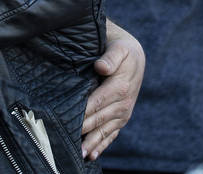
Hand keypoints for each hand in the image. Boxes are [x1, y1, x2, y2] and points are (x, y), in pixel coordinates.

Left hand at [82, 20, 144, 160]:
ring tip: (80, 154)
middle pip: (99, 119)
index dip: (83, 112)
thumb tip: (101, 67)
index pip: (97, 102)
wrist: (135, 56)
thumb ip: (110, 57)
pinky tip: (91, 155)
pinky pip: (112, 133)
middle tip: (67, 141)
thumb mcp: (119, 48)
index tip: (69, 121)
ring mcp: (123, 112)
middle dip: (84, 130)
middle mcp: (123, 103)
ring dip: (93, 143)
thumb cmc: (122, 50)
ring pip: (105, 130)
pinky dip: (102, 145)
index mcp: (120, 87)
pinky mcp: (121, 117)